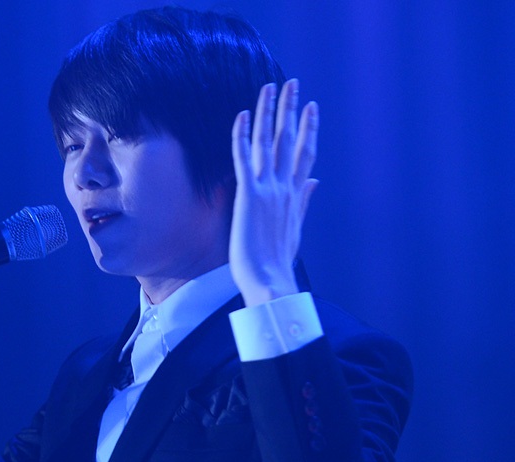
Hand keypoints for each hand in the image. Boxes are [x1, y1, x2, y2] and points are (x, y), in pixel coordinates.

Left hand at [229, 79, 318, 307]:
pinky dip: (243, 136)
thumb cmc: (278, 260)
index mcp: (295, 194)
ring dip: (270, 112)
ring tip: (271, 87)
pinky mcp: (249, 196)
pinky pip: (244, 159)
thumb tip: (315, 180)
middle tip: (292, 84)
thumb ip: (304, 200)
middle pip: (290, 140)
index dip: (309, 128)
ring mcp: (268, 189)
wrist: (270, 281)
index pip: (305, 153)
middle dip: (291, 109)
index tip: (311, 107)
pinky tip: (243, 115)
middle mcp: (285, 187)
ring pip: (270, 143)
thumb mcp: (295, 227)